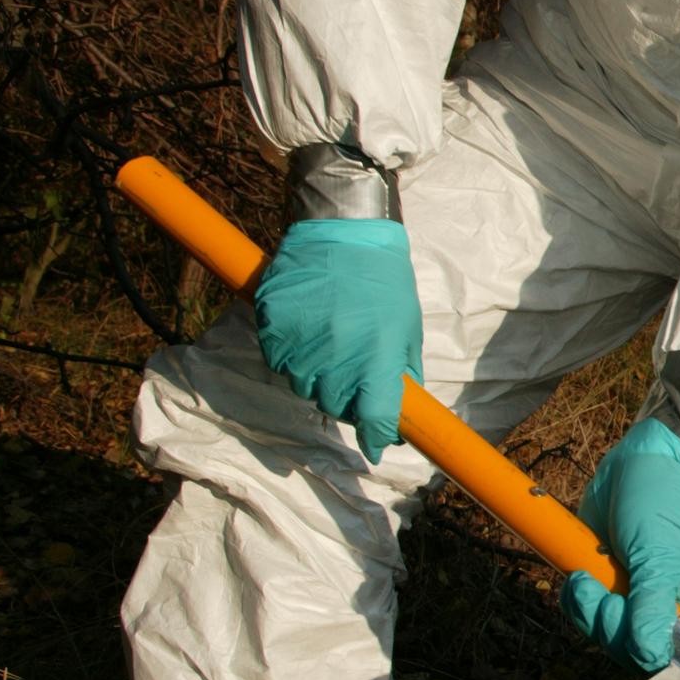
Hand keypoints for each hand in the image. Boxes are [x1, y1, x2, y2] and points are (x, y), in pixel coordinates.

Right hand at [253, 217, 423, 463]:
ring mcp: (301, 344)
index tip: (377, 446)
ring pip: (304, 387)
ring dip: (317, 377)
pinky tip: (308, 331)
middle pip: (335, 407)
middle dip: (347, 400)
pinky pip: (279, 362)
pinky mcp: (273, 328)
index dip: (376, 437)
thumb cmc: (384, 283)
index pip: (374, 418)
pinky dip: (292, 356)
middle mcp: (336, 357)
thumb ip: (402, 374)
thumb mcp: (406, 329)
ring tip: (331, 344)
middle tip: (353, 375)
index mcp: (376, 358)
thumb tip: (398, 415)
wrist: (343, 234)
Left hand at [560, 419, 679, 671]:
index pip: (667, 658)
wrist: (634, 466)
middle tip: (597, 583)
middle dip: (604, 620)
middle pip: (627, 650)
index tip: (622, 615)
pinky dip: (575, 598)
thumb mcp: (659, 557)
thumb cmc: (660, 507)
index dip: (640, 648)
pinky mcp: (606, 589)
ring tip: (584, 573)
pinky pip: (585, 614)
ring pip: (602, 634)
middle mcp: (664, 613)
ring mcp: (632, 602)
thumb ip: (654, 608)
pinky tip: (578, 574)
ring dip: (584, 608)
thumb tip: (652, 658)